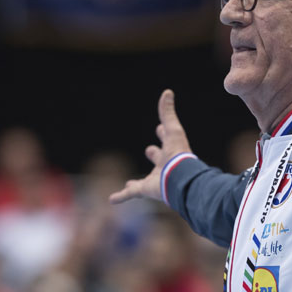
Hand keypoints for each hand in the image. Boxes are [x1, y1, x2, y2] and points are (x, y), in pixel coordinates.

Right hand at [109, 89, 191, 203]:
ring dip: (138, 182)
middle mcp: (164, 164)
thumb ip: (168, 112)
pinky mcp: (146, 190)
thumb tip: (167, 92)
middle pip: (159, 158)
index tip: (160, 127)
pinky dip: (121, 196)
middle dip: (155, 154)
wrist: (180, 178)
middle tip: (150, 150)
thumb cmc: (178, 153)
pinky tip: (112, 199)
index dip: (164, 132)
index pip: (167, 138)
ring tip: (131, 183)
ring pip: (146, 179)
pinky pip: (131, 193)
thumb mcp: (173, 129)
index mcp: (171, 150)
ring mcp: (156, 178)